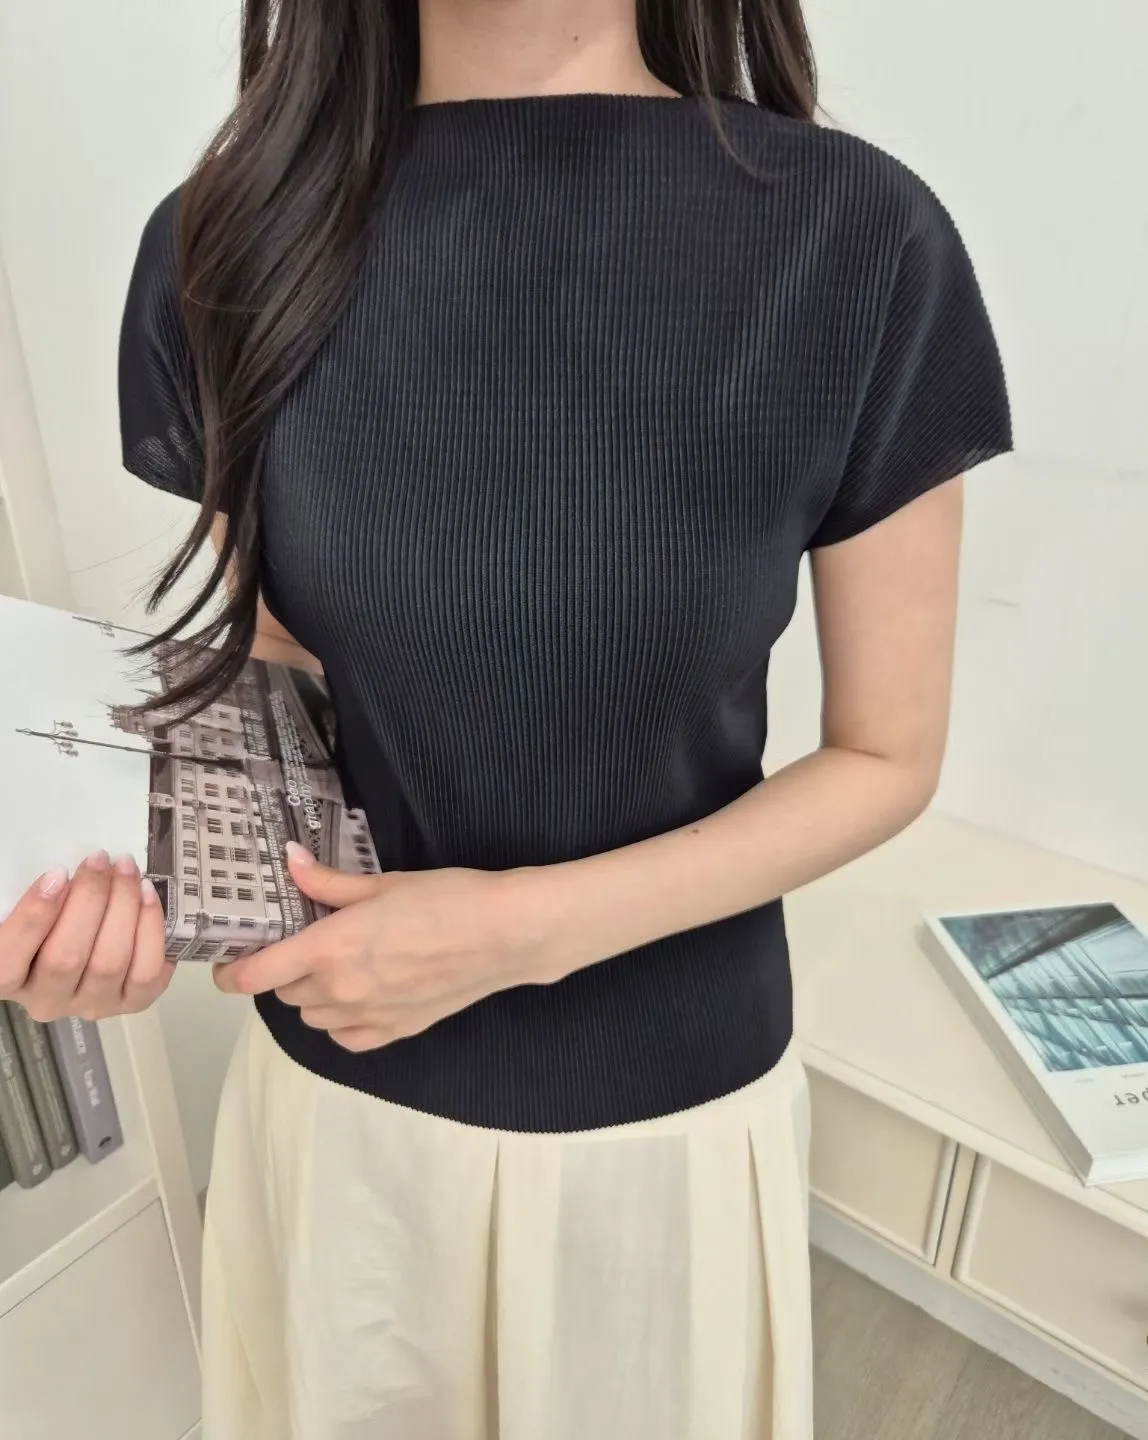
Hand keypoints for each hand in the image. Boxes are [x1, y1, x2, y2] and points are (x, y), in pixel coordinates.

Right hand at [0, 852, 174, 1022]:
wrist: (92, 940)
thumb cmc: (55, 918)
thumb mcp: (31, 908)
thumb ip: (38, 899)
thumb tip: (60, 876)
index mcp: (9, 977)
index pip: (8, 958)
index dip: (34, 916)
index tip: (57, 874)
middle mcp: (47, 1000)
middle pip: (66, 958)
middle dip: (90, 899)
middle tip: (101, 861)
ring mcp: (91, 1005)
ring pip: (110, 964)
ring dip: (124, 909)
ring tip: (128, 873)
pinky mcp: (131, 1003)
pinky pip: (147, 972)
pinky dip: (151, 931)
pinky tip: (148, 897)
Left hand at [214, 843, 557, 1051]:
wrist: (504, 935)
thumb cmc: (449, 900)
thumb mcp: (382, 883)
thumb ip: (328, 883)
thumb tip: (292, 863)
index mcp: (330, 947)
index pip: (255, 974)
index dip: (231, 972)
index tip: (230, 962)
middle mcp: (341, 989)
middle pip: (284, 993)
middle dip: (286, 971)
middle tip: (307, 945)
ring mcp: (368, 1016)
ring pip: (313, 1018)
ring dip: (313, 996)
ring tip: (339, 968)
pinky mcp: (395, 1031)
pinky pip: (347, 1037)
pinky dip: (343, 1022)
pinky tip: (360, 997)